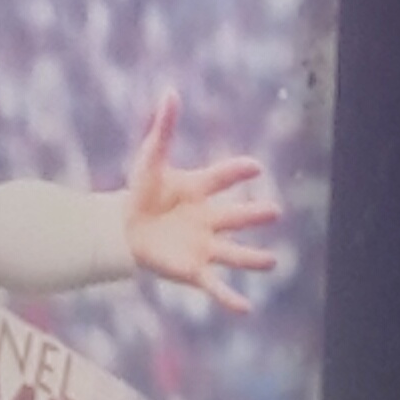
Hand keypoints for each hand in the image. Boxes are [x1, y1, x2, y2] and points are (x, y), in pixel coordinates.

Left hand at [122, 90, 278, 313]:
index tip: (254, 167)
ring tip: (273, 262)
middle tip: (276, 211)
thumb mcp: (150, 157)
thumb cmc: (141, 190)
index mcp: (200, 188)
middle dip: (254, 214)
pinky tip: (246, 308)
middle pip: (235, 216)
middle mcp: (208, 217)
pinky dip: (230, 298)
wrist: (123, 227)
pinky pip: (215, 285)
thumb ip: (163, 128)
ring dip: (252, 259)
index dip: (237, 171)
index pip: (222, 177)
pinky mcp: (192, 269)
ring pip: (233, 253)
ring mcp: (203, 245)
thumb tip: (170, 91)